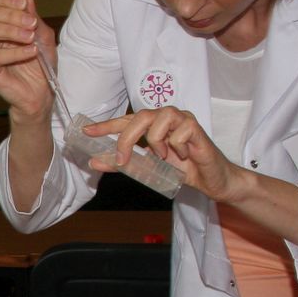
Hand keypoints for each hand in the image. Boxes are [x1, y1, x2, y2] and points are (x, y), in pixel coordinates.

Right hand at [0, 0, 55, 123]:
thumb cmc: (40, 63)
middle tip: (31, 23)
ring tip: (31, 38)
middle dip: (12, 15)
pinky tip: (30, 51)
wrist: (41, 92)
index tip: (23, 3)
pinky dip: (15, 52)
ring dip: (13, 30)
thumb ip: (33, 16)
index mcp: (0, 21)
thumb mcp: (42, 35)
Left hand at [85, 105, 243, 201]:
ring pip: (158, 120)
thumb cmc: (181, 169)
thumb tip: (95, 162)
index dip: (106, 125)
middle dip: (127, 138)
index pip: (126, 120)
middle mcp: (166, 117)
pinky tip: (184, 155)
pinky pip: (179, 133)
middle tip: (122, 159)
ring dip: (156, 143)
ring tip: (165, 156)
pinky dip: (177, 148)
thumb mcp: (147, 168)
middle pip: (140, 116)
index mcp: (152, 124)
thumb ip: (123, 163)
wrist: (211, 180)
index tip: (87, 132)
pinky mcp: (196, 127)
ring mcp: (182, 119)